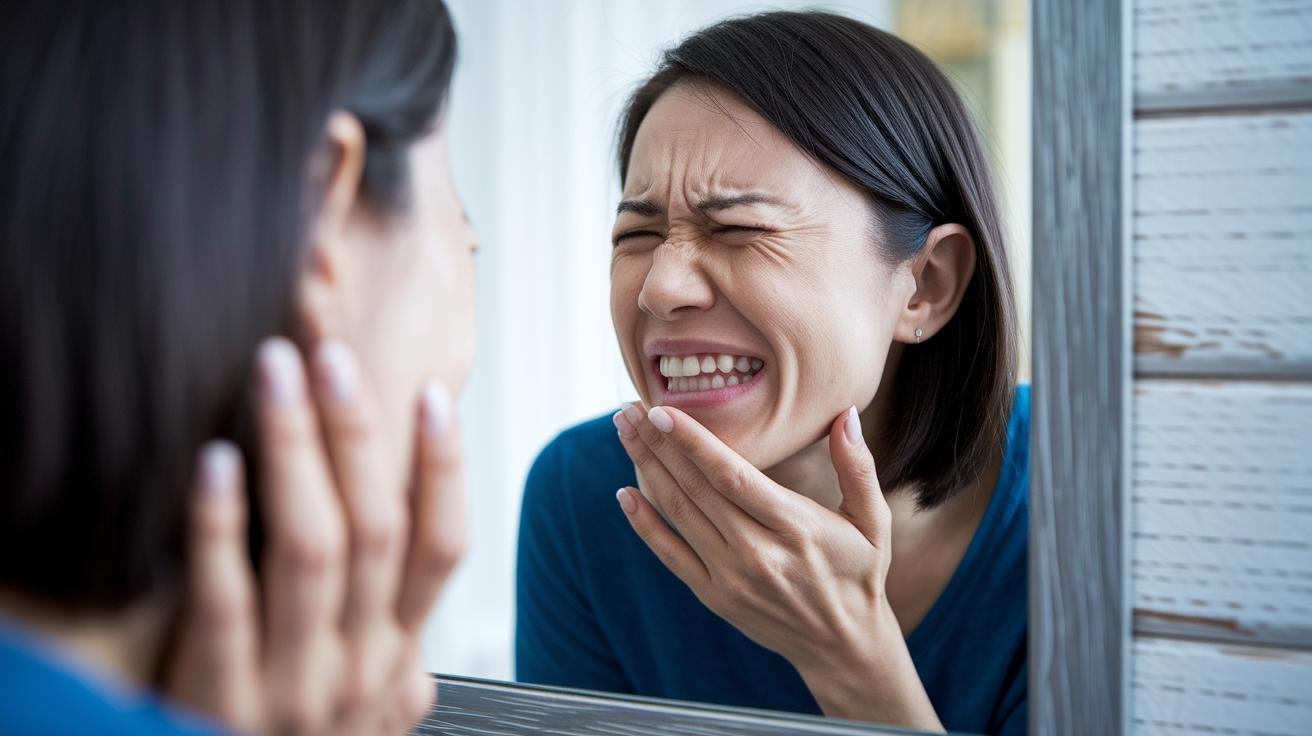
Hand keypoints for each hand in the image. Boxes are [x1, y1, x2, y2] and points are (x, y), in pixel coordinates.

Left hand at [165, 338, 466, 734]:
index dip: (443, 468)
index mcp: (394, 660)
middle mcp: (358, 667)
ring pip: (312, 548)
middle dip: (359, 434)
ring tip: (276, 374)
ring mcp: (293, 684)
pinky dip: (220, 526)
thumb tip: (420, 673)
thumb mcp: (363, 727)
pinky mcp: (218, 698)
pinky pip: (224, 600)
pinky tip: (212, 464)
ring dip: (295, 450)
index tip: (431, 396)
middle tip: (334, 355)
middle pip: (375, 531)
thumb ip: (393, 686)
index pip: (442, 549)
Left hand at [611, 403, 940, 729]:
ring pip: (678, 514)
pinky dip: (644, 524)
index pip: (731, 475)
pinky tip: (624, 494)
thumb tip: (846, 414)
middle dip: (658, 444)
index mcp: (795, 526)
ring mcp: (731, 577)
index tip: (663, 410)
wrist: (843, 646)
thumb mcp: (873, 521)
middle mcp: (758, 552)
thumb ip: (857, 466)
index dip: (692, 442)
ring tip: (625, 432)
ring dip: (646, 470)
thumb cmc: (858, 573)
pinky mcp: (714, 596)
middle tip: (630, 408)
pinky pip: (670, 555)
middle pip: (695, 489)